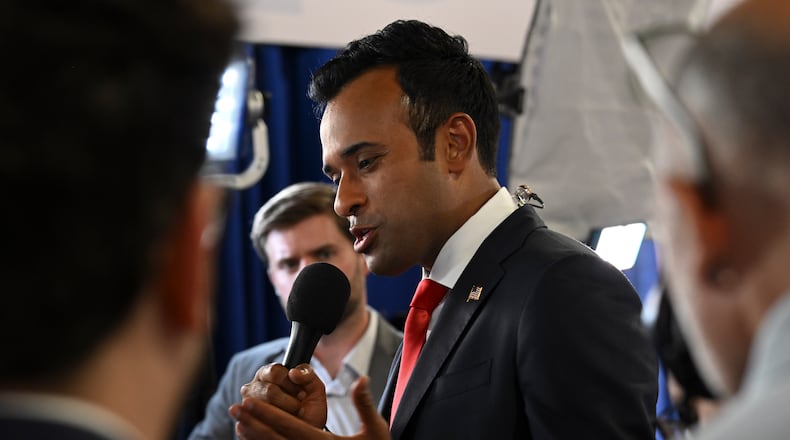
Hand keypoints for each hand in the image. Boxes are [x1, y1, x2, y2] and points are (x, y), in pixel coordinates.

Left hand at [230, 374, 389, 439]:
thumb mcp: (375, 430)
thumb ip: (364, 404)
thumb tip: (361, 379)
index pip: (289, 426)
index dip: (266, 413)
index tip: (248, 401)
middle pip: (274, 439)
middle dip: (253, 422)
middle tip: (235, 407)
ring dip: (255, 437)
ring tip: (239, 424)